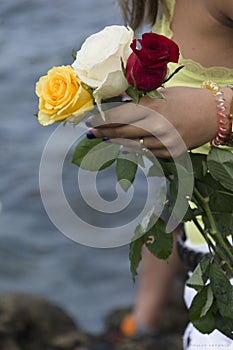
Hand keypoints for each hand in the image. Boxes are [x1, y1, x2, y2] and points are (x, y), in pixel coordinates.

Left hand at [87, 86, 231, 156]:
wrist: (215, 114)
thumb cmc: (188, 99)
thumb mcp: (163, 94)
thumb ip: (140, 99)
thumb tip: (117, 100)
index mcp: (153, 107)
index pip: (120, 115)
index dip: (102, 119)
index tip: (89, 120)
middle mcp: (157, 126)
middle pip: (122, 132)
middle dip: (103, 132)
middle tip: (90, 133)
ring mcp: (164, 142)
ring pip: (133, 145)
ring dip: (117, 142)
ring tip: (105, 139)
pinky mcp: (171, 153)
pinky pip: (148, 153)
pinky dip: (135, 149)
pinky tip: (125, 147)